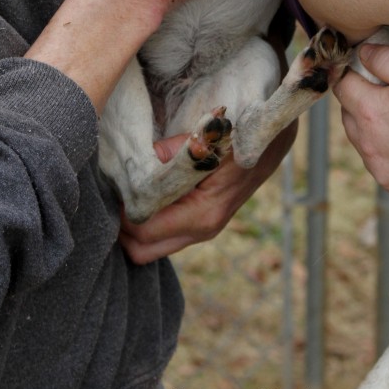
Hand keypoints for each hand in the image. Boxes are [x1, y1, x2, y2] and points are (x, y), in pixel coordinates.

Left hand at [119, 123, 296, 262]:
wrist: (272, 141)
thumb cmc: (238, 137)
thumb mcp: (204, 141)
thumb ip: (169, 156)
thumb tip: (136, 168)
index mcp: (202, 215)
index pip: (142, 230)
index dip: (123, 209)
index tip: (117, 183)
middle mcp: (201, 231)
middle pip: (140, 250)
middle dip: (123, 225)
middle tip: (118, 193)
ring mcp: (201, 231)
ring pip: (149, 247)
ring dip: (135, 224)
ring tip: (131, 191)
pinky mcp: (199, 224)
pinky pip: (161, 235)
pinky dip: (148, 220)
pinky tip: (148, 192)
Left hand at [336, 43, 388, 234]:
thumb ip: (388, 59)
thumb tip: (362, 54)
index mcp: (371, 110)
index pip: (342, 85)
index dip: (351, 72)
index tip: (365, 68)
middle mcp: (368, 144)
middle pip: (348, 114)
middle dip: (360, 99)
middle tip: (388, 90)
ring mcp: (380, 169)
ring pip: (361, 140)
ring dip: (371, 126)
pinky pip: (378, 163)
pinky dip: (385, 151)